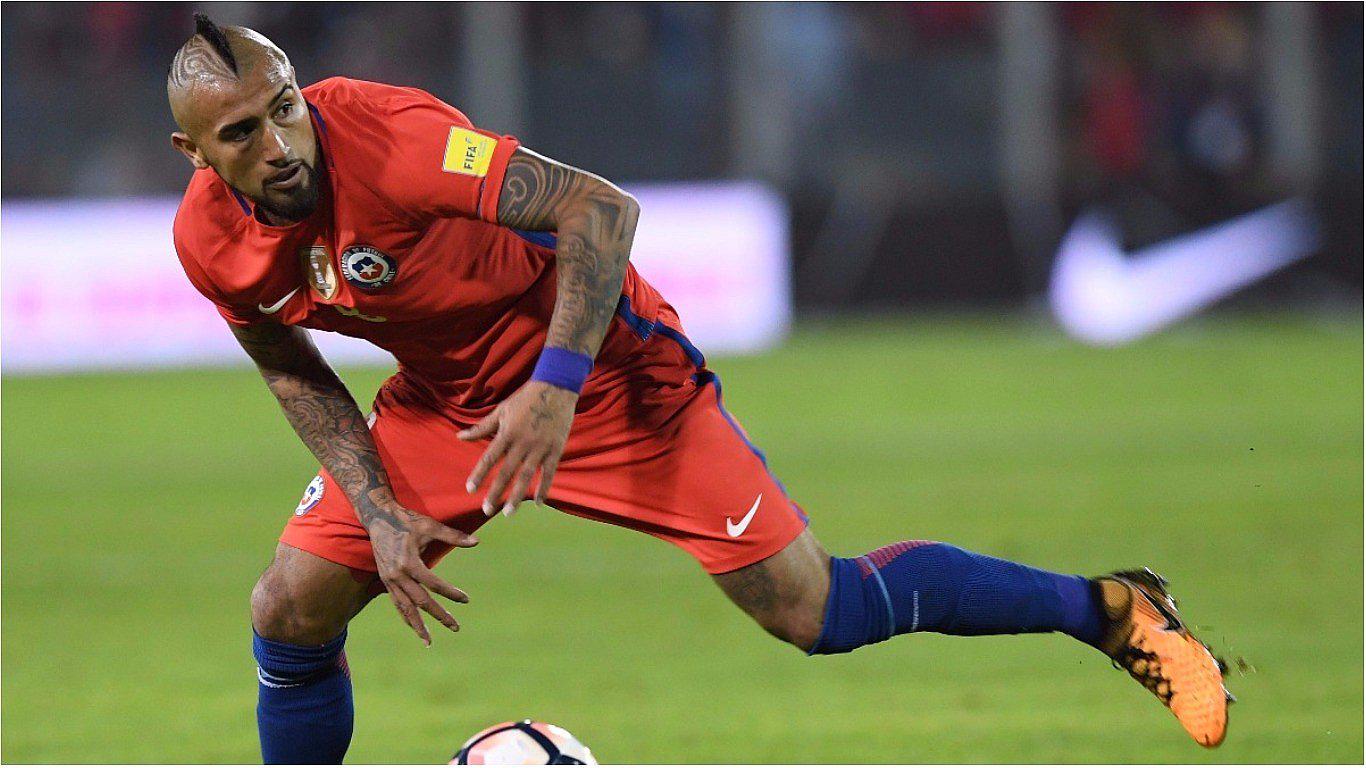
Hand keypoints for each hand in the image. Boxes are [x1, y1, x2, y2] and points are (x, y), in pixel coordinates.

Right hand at [366, 505, 477, 645]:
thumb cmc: (406, 520)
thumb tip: (476, 542)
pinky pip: (397, 604)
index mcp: (409, 562)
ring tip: (429, 641)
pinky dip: (406, 616)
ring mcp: (390, 580)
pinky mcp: (386, 581)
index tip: (465, 599)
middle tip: (455, 627)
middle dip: (438, 616)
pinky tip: (415, 626)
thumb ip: (453, 536)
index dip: (451, 593)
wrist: (378, 518)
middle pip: (421, 602)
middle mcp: (398, 575)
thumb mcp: (430, 526)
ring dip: (417, 626)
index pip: (434, 584)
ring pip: (405, 608)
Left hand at [459, 380, 576, 515]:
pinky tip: (538, 503)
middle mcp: (522, 442)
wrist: (555, 388)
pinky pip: (549, 472)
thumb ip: (481, 427)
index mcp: (507, 432)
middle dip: (496, 492)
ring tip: (508, 513)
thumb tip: (459, 437)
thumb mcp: (501, 410)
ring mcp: (540, 447)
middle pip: (506, 472)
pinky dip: (544, 488)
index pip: (489, 458)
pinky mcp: (555, 449)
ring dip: (517, 496)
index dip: (479, 474)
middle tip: (486, 510)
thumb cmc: (525, 398)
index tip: (470, 489)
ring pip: (526, 476)